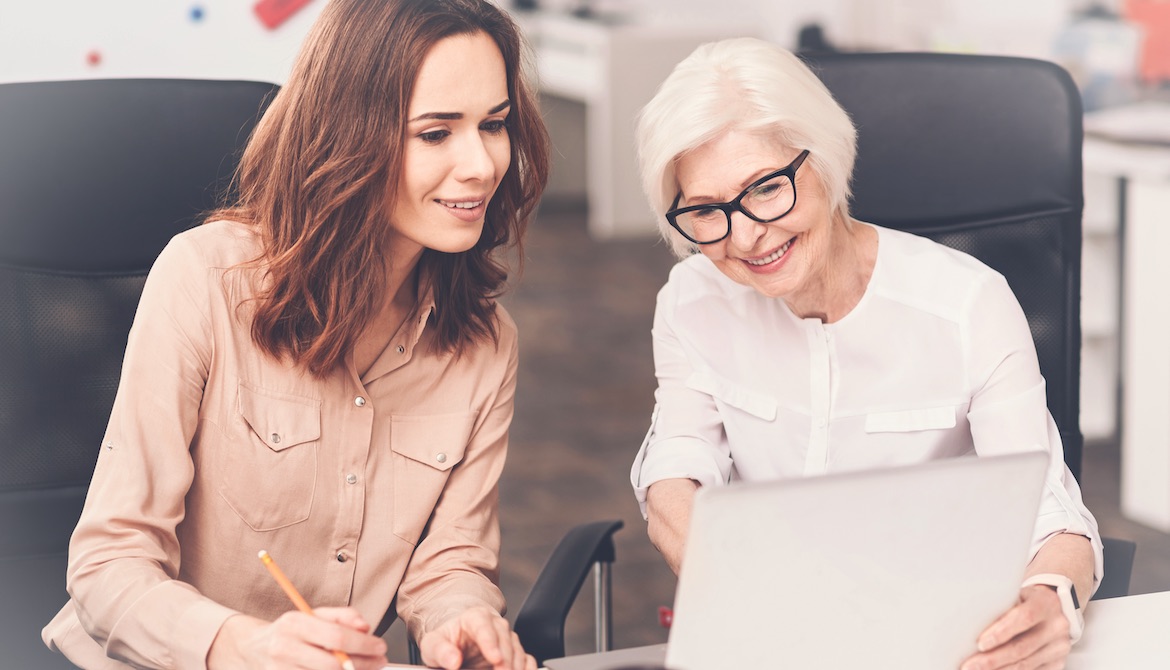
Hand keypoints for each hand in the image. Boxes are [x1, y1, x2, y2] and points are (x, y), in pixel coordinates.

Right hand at [208, 607, 387, 669]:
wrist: (253, 648)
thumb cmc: (290, 631)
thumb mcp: (314, 614)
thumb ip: (342, 616)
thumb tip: (364, 627)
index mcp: (294, 624)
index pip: (335, 637)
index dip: (363, 644)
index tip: (380, 646)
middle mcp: (285, 648)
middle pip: (332, 664)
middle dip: (363, 663)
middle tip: (380, 660)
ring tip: (366, 668)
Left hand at [418, 606, 535, 669]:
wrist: (457, 643)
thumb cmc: (447, 642)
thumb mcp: (433, 644)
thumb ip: (440, 650)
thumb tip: (453, 660)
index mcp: (474, 617)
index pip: (484, 625)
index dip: (490, 642)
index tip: (494, 658)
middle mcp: (494, 625)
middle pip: (504, 639)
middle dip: (505, 659)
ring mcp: (506, 639)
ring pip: (517, 650)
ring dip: (515, 667)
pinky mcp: (515, 652)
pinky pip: (527, 659)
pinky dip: (527, 669)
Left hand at [960, 585, 1071, 669]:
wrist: (1054, 608)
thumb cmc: (1026, 601)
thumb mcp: (1015, 595)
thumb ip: (1000, 607)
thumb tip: (969, 624)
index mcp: (1045, 603)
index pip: (1024, 618)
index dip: (1001, 632)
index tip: (980, 644)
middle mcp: (1056, 626)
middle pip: (1022, 648)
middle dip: (992, 659)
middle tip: (970, 666)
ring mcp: (1059, 647)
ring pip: (1026, 664)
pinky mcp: (1057, 663)